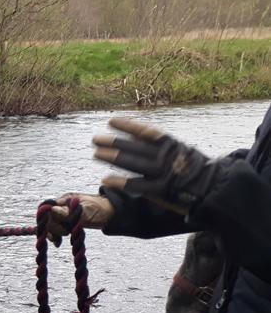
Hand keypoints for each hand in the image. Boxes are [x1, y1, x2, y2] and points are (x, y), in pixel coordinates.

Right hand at [45, 194, 114, 244]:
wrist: (111, 212)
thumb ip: (69, 211)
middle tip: (65, 233)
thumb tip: (52, 210)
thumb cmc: (101, 209)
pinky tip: (58, 242)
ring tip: (60, 239)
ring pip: (51, 224)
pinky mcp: (67, 221)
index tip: (55, 228)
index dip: (47, 219)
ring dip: (54, 233)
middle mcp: (62, 206)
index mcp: (65, 200)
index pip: (48, 209)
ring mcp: (64, 214)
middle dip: (53, 228)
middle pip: (48, 217)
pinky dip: (55, 236)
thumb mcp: (86, 211)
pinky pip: (55, 228)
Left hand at [93, 117, 217, 212]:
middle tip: (96, 139)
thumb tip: (136, 134)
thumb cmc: (196, 169)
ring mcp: (164, 173)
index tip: (111, 121)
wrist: (216, 189)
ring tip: (96, 153)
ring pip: (134, 163)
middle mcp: (167, 157)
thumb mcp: (182, 151)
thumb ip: (160, 144)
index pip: (146, 131)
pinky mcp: (162, 191)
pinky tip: (106, 180)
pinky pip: (137, 185)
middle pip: (135, 147)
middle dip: (114, 142)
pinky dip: (121, 182)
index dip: (127, 126)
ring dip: (113, 157)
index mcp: (172, 145)